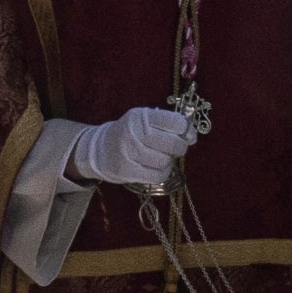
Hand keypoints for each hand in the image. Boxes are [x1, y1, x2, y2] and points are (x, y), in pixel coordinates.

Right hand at [72, 107, 196, 187]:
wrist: (100, 149)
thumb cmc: (130, 133)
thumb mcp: (144, 120)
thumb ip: (167, 123)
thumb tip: (191, 136)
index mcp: (141, 117)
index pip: (175, 122)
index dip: (187, 130)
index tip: (187, 135)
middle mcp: (134, 133)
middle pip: (173, 144)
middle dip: (180, 147)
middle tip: (174, 148)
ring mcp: (129, 152)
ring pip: (166, 161)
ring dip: (168, 161)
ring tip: (161, 157)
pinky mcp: (127, 170)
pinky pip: (157, 175)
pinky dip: (162, 172)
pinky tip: (156, 167)